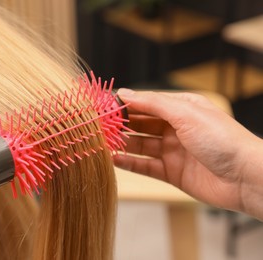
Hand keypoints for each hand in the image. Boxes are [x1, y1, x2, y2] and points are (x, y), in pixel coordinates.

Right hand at [114, 89, 262, 218]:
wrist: (245, 177)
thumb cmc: (222, 139)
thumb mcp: (186, 113)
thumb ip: (153, 103)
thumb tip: (125, 93)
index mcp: (182, 109)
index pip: (147, 103)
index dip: (125, 104)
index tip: (104, 105)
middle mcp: (176, 129)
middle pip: (141, 124)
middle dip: (121, 124)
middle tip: (98, 125)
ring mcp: (173, 151)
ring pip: (141, 144)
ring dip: (122, 143)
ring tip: (101, 141)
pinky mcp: (172, 172)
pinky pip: (145, 165)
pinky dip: (129, 162)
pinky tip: (114, 158)